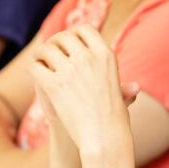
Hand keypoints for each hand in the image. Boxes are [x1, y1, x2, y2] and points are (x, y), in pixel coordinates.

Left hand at [30, 25, 131, 151]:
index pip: (86, 29)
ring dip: (40, 54)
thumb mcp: (122, 98)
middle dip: (55, 42)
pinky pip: (36, 67)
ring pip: (46, 49)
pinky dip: (33, 68)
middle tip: (50, 51)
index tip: (69, 43)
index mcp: (106, 55)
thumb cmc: (114, 120)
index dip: (74, 34)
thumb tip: (135, 88)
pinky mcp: (54, 84)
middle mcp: (88, 58)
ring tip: (39, 61)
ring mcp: (71, 70)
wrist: (104, 138)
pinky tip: (35, 74)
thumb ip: (125, 89)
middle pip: (64, 36)